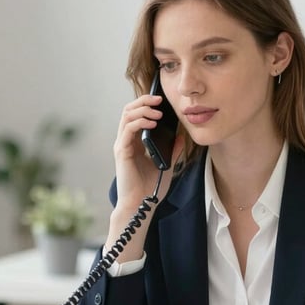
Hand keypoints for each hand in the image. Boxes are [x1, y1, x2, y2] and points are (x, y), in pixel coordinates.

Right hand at [105, 94, 182, 261]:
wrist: (141, 205)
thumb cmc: (151, 187)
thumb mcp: (167, 165)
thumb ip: (173, 150)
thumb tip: (182, 135)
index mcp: (135, 142)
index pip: (137, 115)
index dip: (147, 104)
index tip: (162, 101)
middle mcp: (126, 141)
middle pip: (129, 110)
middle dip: (144, 101)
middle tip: (159, 99)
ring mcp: (122, 145)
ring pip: (127, 116)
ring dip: (143, 109)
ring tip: (158, 112)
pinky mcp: (122, 151)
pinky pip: (128, 129)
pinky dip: (140, 122)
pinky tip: (152, 123)